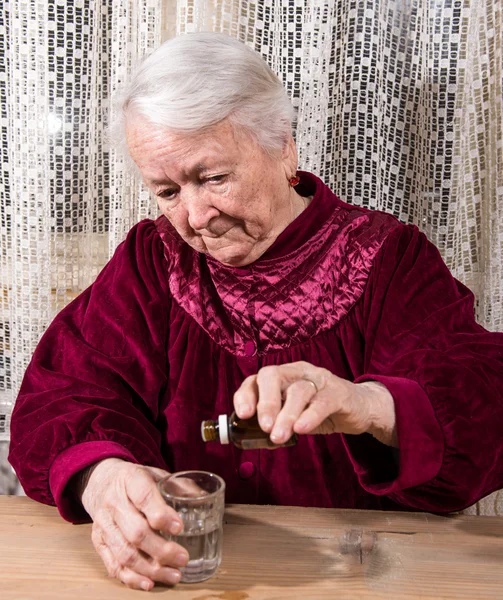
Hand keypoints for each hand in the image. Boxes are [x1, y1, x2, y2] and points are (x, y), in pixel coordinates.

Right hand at [78, 458, 188, 590]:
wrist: (102, 482)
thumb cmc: (136, 480)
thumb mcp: (156, 473)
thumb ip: (179, 486)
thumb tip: (205, 497)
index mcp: (130, 480)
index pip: (144, 497)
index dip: (161, 515)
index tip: (179, 528)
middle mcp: (114, 503)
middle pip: (136, 532)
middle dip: (161, 550)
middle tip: (183, 558)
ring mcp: (104, 524)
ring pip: (125, 553)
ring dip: (150, 569)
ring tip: (174, 575)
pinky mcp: (98, 541)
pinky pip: (113, 564)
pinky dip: (131, 578)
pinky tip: (149, 583)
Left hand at [233, 361, 397, 446]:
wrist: (359, 407)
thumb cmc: (319, 410)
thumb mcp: (293, 414)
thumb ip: (274, 421)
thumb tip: (249, 437)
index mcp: (282, 376)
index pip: (257, 379)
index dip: (246, 394)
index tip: (243, 415)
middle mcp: (297, 372)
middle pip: (274, 376)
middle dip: (266, 402)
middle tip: (264, 427)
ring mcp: (318, 380)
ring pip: (298, 391)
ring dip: (286, 415)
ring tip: (278, 437)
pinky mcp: (338, 393)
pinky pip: (322, 401)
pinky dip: (310, 415)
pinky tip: (301, 429)